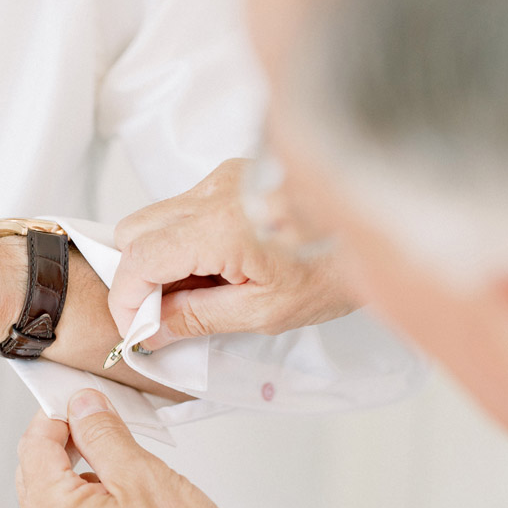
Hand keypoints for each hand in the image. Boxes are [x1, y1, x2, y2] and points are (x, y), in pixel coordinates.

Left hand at [16, 389, 257, 507]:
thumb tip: (82, 406)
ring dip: (79, 469)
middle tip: (105, 419)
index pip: (33, 446)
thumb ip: (104, 435)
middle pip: (36, 472)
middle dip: (65, 439)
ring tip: (125, 458)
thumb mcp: (145, 478)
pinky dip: (89, 499)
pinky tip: (128, 495)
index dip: (58, 413)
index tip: (86, 398)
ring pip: (55, 498)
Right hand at [110, 159, 356, 347]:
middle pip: (133, 231)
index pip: (139, 258)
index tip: (136, 329)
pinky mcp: (229, 176)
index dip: (127, 300)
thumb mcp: (265, 312)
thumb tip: (151, 331)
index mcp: (221, 225)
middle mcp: (213, 191)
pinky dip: (183, 242)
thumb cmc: (335, 266)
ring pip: (154, 218)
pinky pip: (182, 209)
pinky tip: (217, 266)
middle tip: (163, 314)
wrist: (380, 223)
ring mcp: (220, 178)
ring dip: (160, 259)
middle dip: (136, 277)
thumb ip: (197, 319)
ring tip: (199, 291)